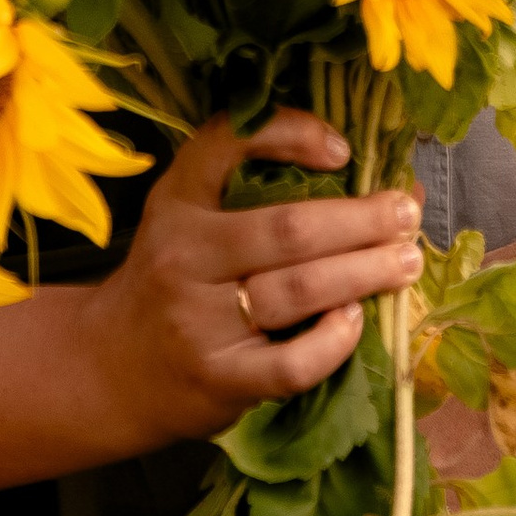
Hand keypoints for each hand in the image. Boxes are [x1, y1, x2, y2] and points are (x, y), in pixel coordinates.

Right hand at [84, 108, 420, 451]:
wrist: (110, 368)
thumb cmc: (172, 281)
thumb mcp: (188, 215)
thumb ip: (258, 183)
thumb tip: (376, 173)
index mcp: (178, 203)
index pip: (229, 145)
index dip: (293, 135)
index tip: (343, 150)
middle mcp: (184, 256)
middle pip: (289, 230)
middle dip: (361, 220)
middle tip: (405, 214)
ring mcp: (199, 322)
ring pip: (298, 291)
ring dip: (364, 273)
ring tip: (405, 262)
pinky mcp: (219, 380)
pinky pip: (291, 364)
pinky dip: (333, 342)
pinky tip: (356, 322)